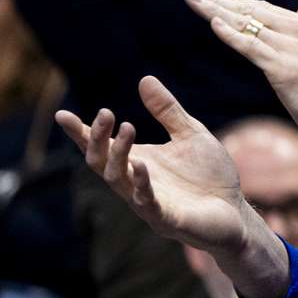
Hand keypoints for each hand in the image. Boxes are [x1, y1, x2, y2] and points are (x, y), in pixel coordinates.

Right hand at [55, 76, 251, 253]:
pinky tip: (141, 166)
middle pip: (100, 163)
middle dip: (97, 139)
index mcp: (137, 161)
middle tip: (106, 113)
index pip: (101, 146)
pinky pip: (146, 203)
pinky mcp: (167, 219)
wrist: (235, 212)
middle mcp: (135, 182)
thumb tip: (144, 79)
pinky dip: (141, 185)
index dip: (80, 133)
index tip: (61, 115)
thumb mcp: (191, 134)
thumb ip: (167, 111)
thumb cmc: (209, 176)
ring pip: (117, 181)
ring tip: (127, 128)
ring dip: (119, 154)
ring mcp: (148, 203)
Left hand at [185, 0, 297, 154]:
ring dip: (216, 12)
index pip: (266, 9)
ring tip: (194, 1)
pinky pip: (251, 48)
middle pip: (253, 11)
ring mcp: (293, 49)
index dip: (238, 3)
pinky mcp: (285, 69)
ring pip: (248, 25)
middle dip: (220, 2)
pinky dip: (231, 35)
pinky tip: (213, 23)